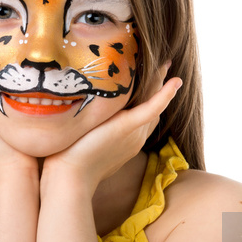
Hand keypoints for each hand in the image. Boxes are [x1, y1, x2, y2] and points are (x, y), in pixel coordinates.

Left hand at [42, 61, 181, 196]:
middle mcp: (134, 137)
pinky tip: (174, 82)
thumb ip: (85, 128)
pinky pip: (152, 108)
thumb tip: (74, 117)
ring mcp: (133, 133)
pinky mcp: (127, 127)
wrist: (68, 176)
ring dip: (161, 83)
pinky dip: (164, 95)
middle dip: (158, 87)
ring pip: (153, 103)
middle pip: (152, 108)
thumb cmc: (68, 162)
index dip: (148, 99)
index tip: (149, 81)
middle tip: (164, 67)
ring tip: (167, 65)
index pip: (142, 116)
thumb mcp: (81, 141)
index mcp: (125, 141)